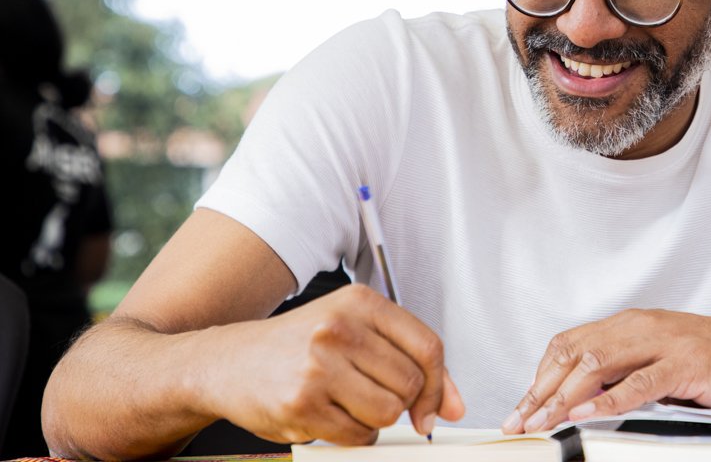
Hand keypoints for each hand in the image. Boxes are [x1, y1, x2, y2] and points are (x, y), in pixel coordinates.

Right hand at [205, 284, 464, 444]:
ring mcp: (318, 366)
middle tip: (371, 397)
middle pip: (410, 383)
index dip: (441, 384)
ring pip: (387, 413)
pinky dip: (352, 436)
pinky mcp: (301, 403)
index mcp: (360, 302)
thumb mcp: (354, 332)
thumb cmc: (298, 346)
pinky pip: (357, 436)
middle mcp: (339, 328)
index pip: (428, 346)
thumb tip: (454, 406)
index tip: (435, 407)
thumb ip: (408, 361)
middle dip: (401, 402)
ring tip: (348, 405)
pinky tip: (329, 416)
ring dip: (375, 421)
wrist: (228, 363)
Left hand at [501, 309, 710, 433]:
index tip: (522, 405)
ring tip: (541, 423)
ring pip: (597, 365)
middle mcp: (642, 327)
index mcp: (633, 324)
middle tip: (518, 421)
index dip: (540, 375)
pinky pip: (638, 383)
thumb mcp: (664, 359)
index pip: (571, 344)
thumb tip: (585, 398)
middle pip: (574, 354)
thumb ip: (628, 372)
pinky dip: (607, 402)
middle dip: (539, 390)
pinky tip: (585, 416)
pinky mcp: (686, 364)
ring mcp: (664, 343)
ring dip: (562, 398)